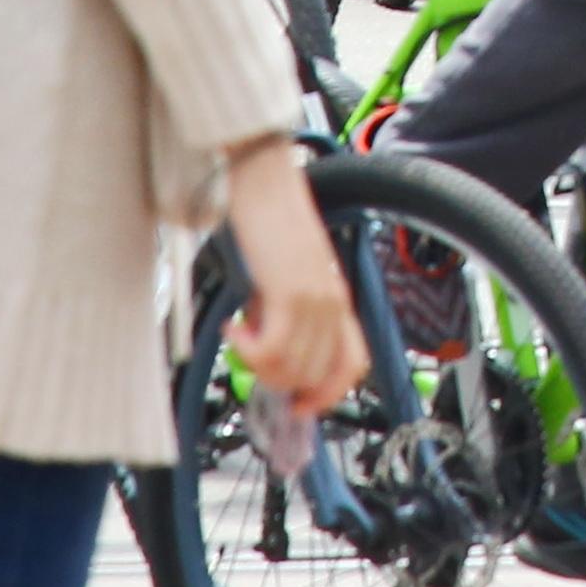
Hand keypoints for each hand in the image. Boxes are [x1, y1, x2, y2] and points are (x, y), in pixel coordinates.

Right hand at [216, 134, 370, 424]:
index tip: (300, 406)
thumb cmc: (271, 221)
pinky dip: (248, 351)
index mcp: (338, 298)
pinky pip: (274, 350)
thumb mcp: (285, 276)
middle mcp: (334, 302)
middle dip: (277, 380)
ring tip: (239, 337)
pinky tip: (232, 328)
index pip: (352, 364)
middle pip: (315, 374)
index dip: (328, 394)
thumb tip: (267, 350)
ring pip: (293, 368)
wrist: (264, 180)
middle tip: (250, 359)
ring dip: (259, 366)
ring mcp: (316, 298)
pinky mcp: (291, 291)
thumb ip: (285, 313)